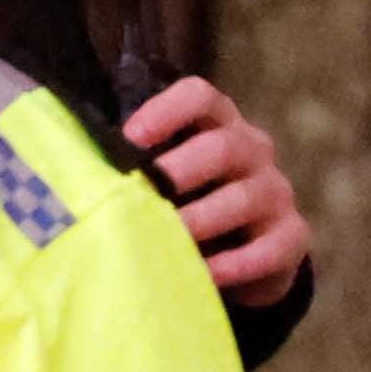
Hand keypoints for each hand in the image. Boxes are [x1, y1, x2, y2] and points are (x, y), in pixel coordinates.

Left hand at [124, 75, 315, 304]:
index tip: (130, 138)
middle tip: (144, 194)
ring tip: (164, 239)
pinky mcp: (292, 236)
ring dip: (200, 220)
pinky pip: (267, 250)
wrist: (248, 252)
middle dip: (179, 171)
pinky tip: (203, 275)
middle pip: (221, 147)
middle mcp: (253, 148)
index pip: (200, 96)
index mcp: (219, 122)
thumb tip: (78, 168)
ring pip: (243, 198)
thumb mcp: (169, 174)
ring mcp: (276, 191)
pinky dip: (233, 265)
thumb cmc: (192, 201)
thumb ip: (139, 163)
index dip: (166, 111)